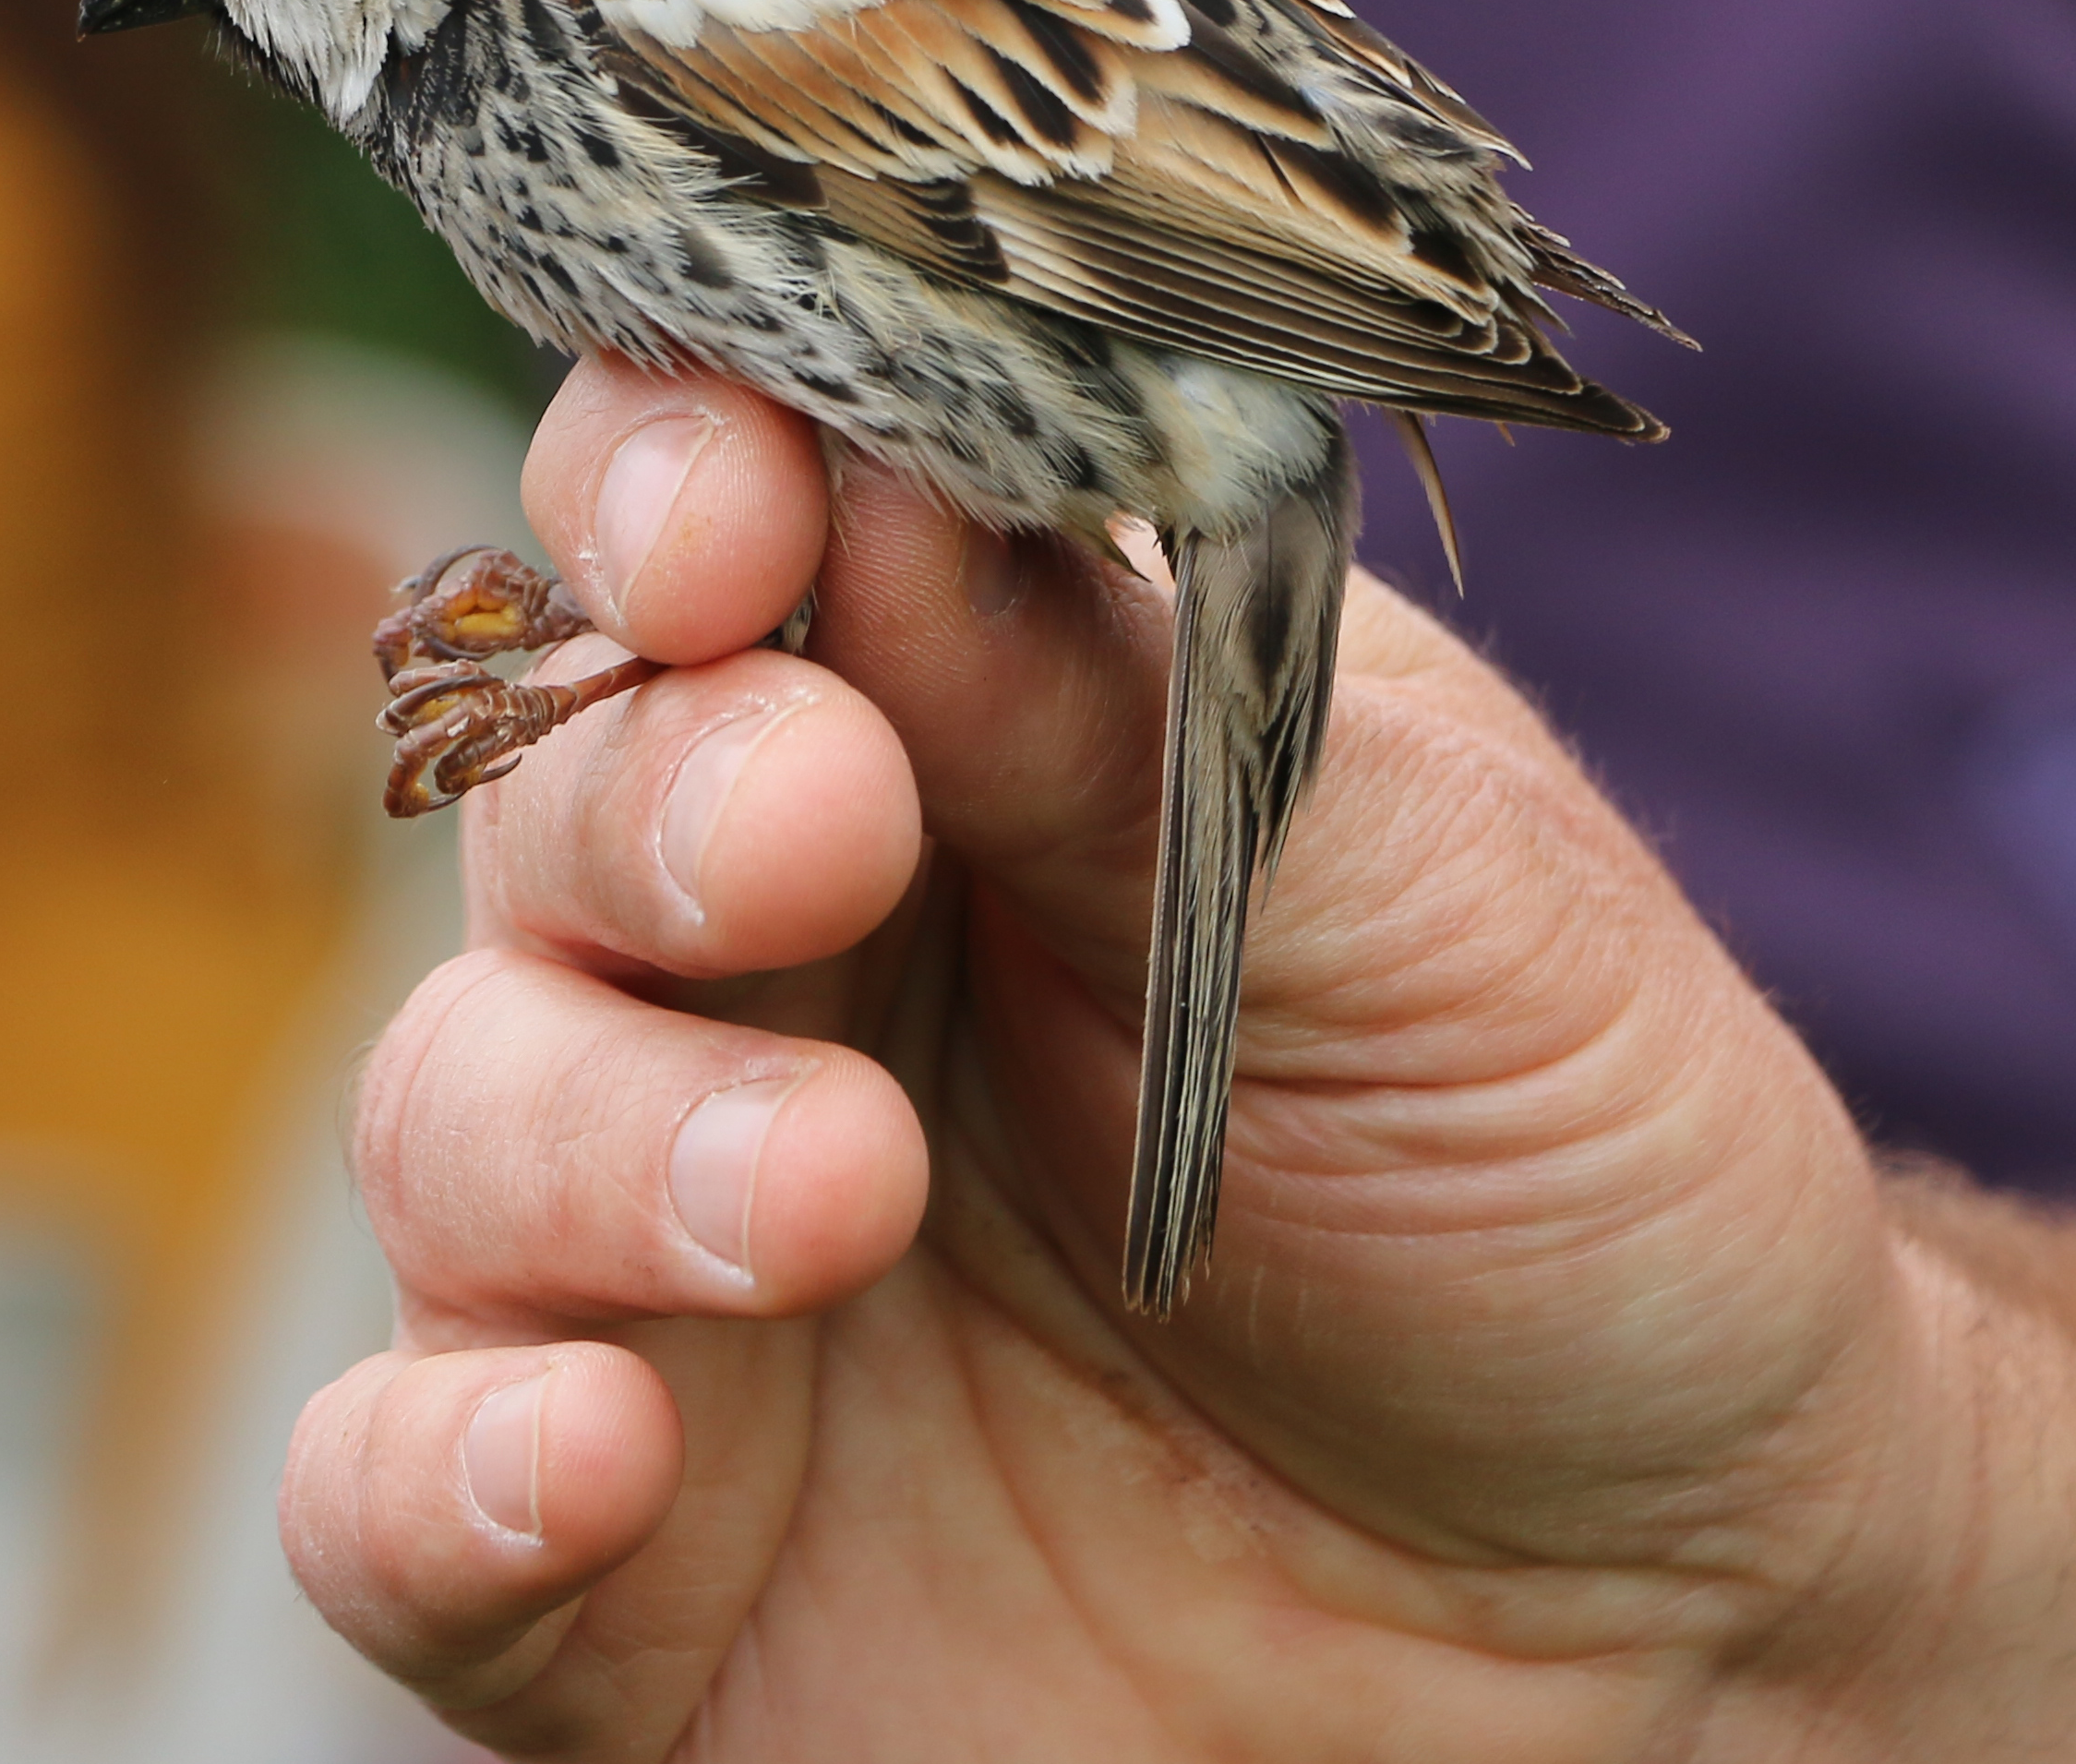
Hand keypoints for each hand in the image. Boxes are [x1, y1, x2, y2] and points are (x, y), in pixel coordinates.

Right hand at [280, 355, 1935, 1757]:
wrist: (1672, 1604)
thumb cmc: (1571, 1172)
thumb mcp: (1427, 901)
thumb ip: (1127, 713)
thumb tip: (880, 472)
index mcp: (955, 731)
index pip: (711, 530)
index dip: (673, 484)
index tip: (737, 511)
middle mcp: (771, 963)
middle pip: (551, 800)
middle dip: (654, 793)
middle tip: (822, 828)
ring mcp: (673, 1255)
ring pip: (457, 1116)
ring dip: (597, 1128)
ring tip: (842, 1188)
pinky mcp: (635, 1560)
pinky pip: (403, 1498)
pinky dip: (441, 1470)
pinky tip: (588, 1453)